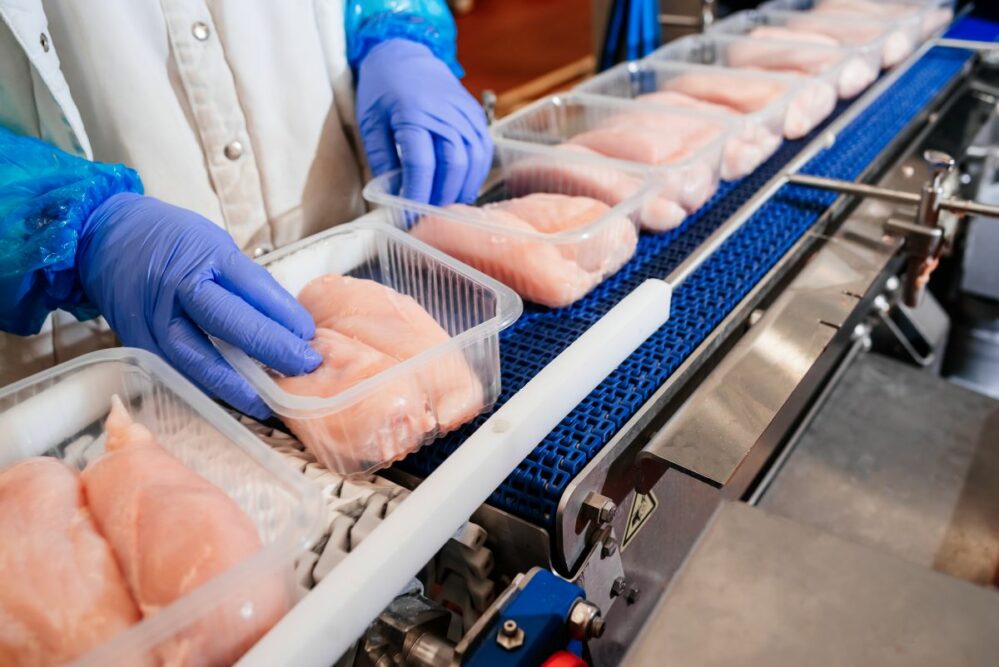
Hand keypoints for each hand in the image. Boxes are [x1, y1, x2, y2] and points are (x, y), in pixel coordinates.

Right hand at [77, 193, 320, 417]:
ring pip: (201, 360)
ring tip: (271, 401)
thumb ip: (249, 284)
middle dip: (273, 351)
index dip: (287, 318)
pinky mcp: (139, 343)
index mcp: (204, 256)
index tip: (310, 338)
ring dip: (240, 386)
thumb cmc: (172, 239)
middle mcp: (177, 288)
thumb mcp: (216, 244)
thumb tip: (292, 325)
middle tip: (304, 369)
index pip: (255, 290)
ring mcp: (154, 318)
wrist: (104, 237)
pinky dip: (209, 388)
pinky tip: (234, 398)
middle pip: (231, 324)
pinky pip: (179, 372)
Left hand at [356, 38, 492, 204]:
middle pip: (453, 165)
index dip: (417, 194)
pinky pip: (483, 151)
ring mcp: (465, 113)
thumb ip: (382, 159)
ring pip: (473, 161)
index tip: (410, 215)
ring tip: (445, 207)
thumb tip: (394, 195)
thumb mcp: (369, 123)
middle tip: (428, 216)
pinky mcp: (476, 115)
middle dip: (441, 197)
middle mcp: (444, 113)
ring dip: (460, 189)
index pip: (421, 165)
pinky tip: (461, 188)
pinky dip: (475, 174)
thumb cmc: (382, 89)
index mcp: (413, 113)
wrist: (403, 52)